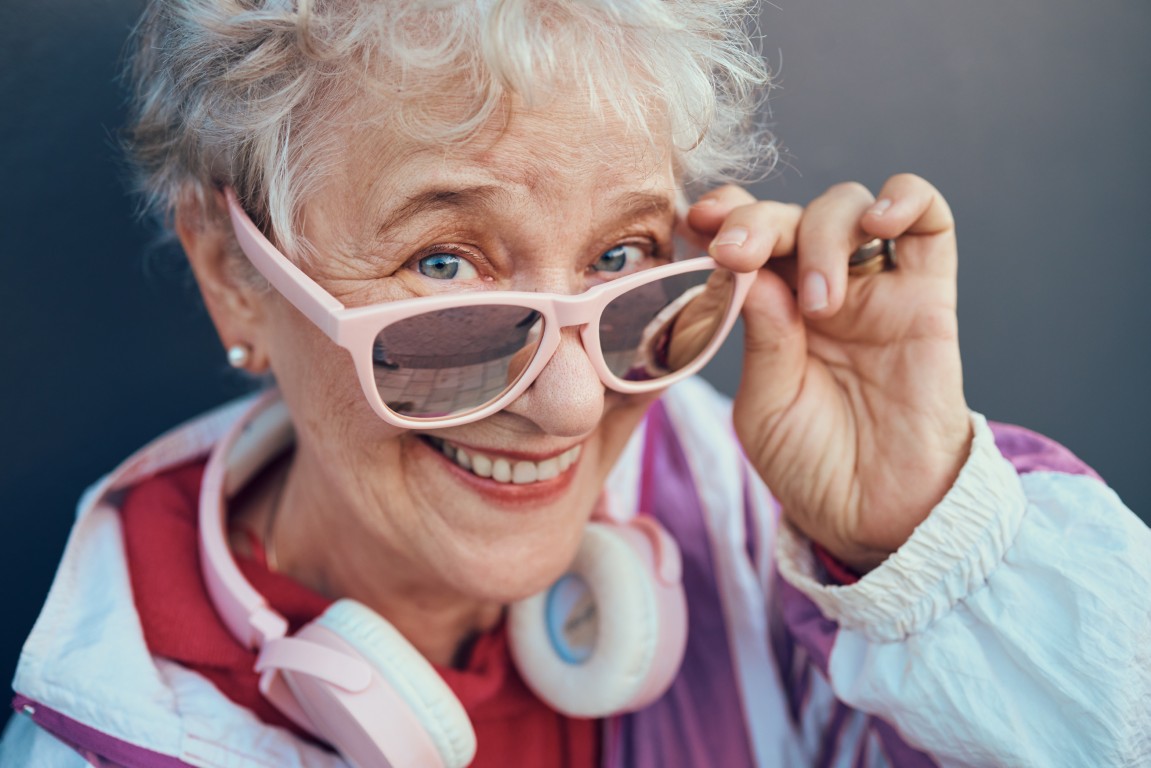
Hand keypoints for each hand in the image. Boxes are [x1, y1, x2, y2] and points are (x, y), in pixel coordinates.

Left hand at [687, 176, 971, 570]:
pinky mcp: (928, 296)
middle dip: (757, 222)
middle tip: (737, 254)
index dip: (722, 217)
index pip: (745, 237)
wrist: (878, 515)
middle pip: (788, 215)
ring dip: (822, 232)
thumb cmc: (811, 464)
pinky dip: (905, 198)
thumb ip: (761, 338)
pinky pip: (930, 221)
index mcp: (769, 308)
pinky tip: (880, 222)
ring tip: (820, 303)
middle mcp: (817, 288)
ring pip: (846, 207)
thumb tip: (752, 269)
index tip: (696, 224)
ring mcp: (873, 288)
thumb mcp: (764, 406)